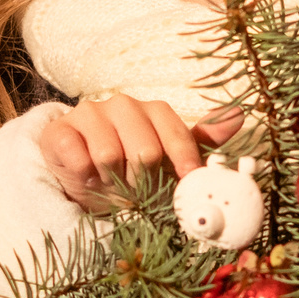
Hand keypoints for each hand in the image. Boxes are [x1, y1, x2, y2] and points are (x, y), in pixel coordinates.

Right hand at [40, 97, 239, 207]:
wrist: (81, 175)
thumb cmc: (131, 168)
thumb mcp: (168, 160)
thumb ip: (201, 141)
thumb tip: (239, 117)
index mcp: (155, 111)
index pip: (175, 134)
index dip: (184, 160)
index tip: (188, 181)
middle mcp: (123, 104)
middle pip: (144, 149)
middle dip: (142, 181)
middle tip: (135, 192)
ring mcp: (89, 113)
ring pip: (109, 155)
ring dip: (112, 182)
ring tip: (109, 184)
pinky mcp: (59, 129)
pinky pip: (77, 157)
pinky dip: (84, 176)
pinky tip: (85, 176)